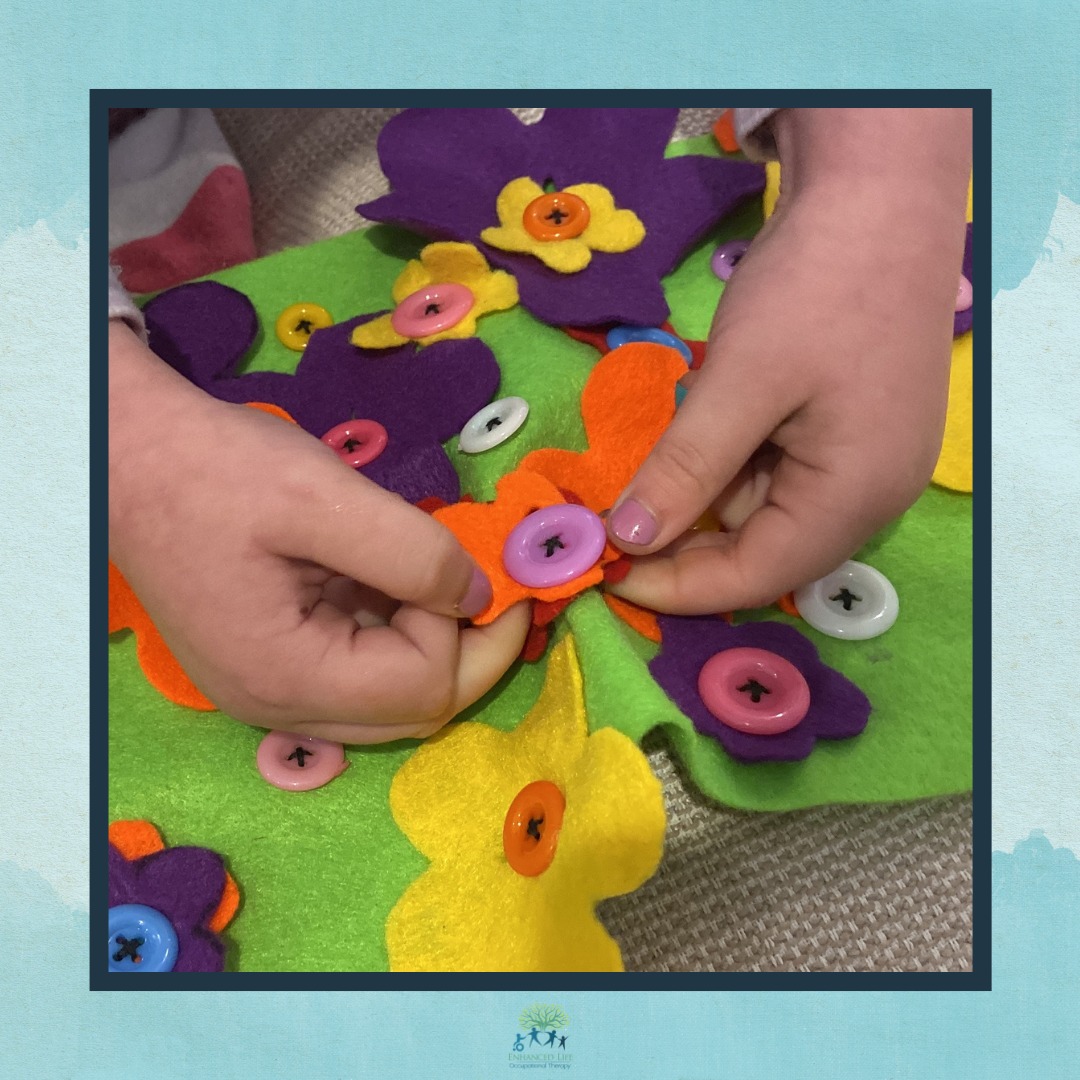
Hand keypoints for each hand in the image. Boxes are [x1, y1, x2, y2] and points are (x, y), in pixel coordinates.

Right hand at [109, 322, 528, 741]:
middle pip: (412, 712)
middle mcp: (277, 705)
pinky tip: (392, 576)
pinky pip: (356, 670)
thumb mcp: (323, 497)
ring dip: (432, 639)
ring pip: (389, 697)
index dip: (470, 632)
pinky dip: (394, 629)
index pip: (422, 688)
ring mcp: (268, 691)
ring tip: (439, 570)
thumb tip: (481, 597)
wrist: (129, 453)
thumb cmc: (215, 470)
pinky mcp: (267, 664)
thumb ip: (415, 553)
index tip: (483, 563)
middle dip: (468, 649)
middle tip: (491, 581)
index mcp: (286, 676)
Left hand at [606, 108, 971, 612]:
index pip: (756, 576)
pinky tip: (694, 432)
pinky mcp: (848, 429)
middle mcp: (869, 496)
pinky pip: (777, 470)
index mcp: (856, 496)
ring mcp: (864, 461)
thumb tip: (628, 539)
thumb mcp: (741, 381)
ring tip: (642, 468)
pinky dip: (728, 461)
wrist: (883, 191)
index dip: (676, 585)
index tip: (605, 569)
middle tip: (609, 525)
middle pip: (762, 549)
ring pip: (762, 508)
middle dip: (684, 540)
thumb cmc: (819, 285)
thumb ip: (686, 469)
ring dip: (701, 495)